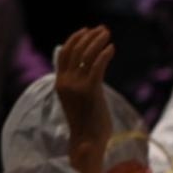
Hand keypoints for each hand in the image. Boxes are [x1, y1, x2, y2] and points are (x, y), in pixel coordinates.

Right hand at [54, 25, 116, 172]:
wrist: (87, 142)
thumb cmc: (87, 123)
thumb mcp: (79, 100)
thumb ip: (79, 84)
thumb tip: (86, 70)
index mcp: (60, 83)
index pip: (64, 54)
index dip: (74, 39)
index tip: (86, 31)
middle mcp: (66, 82)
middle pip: (75, 50)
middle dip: (89, 36)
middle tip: (103, 30)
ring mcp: (77, 86)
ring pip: (86, 54)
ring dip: (98, 41)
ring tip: (108, 34)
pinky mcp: (91, 90)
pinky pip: (97, 66)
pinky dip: (105, 54)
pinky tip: (112, 48)